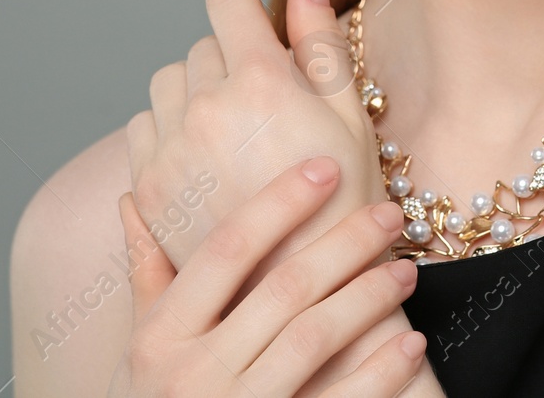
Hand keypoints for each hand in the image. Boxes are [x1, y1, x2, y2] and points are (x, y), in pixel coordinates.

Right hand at [107, 156, 426, 397]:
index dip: (278, 203)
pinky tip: (411, 342)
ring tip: (405, 271)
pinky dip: (381, 372)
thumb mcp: (139, 354)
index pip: (225, 250)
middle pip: (283, 289)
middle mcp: (191, 375)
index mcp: (159, 338)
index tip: (326, 168)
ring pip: (314, 338)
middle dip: (345, 244)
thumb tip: (132, 201)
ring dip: (368, 298)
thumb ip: (147, 279)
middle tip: (390, 213)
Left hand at [127, 0, 381, 277]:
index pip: (230, 0)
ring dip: (194, 89)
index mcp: (263, 82)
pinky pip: (143, 127)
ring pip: (167, 83)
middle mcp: (207, 107)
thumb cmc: (343, 205)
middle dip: (230, 57)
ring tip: (233, 129)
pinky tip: (203, 155)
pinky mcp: (147, 187)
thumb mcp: (347, 116)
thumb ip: (319, 41)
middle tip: (265, 98)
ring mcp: (171, 148)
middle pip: (202, 45)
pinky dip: (167, 127)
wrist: (305, 294)